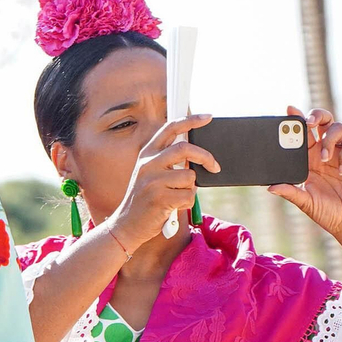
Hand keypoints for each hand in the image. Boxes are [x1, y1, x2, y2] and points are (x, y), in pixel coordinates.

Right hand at [101, 114, 219, 250]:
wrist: (126, 224)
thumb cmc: (145, 199)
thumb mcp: (150, 174)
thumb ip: (167, 161)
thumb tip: (195, 156)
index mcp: (147, 154)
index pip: (170, 128)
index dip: (190, 120)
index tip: (207, 117)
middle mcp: (148, 163)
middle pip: (185, 149)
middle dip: (205, 157)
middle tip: (214, 167)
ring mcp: (152, 180)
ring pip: (189, 177)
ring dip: (189, 189)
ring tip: (175, 197)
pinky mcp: (159, 198)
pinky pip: (188, 196)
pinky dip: (186, 204)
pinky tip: (173, 207)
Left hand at [267, 107, 341, 250]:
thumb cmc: (326, 212)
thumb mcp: (305, 202)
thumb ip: (290, 192)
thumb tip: (270, 187)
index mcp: (308, 159)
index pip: (302, 134)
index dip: (296, 119)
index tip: (289, 110)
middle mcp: (324, 152)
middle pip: (322, 122)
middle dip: (316, 116)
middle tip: (310, 123)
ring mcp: (341, 154)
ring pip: (338, 128)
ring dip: (330, 139)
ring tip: (325, 158)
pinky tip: (340, 170)